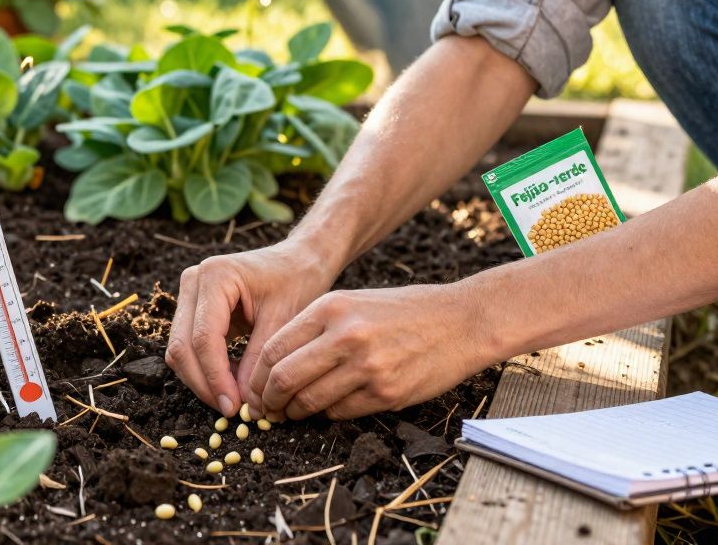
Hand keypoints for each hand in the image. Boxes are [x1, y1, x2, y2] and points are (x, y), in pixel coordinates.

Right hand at [166, 240, 338, 417]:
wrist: (298, 261)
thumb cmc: (297, 281)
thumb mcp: (284, 320)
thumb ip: (260, 360)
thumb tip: (246, 405)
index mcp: (216, 276)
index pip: (204, 338)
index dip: (216, 378)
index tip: (234, 408)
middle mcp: (193, 281)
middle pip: (183, 346)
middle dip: (204, 384)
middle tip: (231, 412)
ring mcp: (189, 294)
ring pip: (180, 350)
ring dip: (202, 380)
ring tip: (234, 400)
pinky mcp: (193, 308)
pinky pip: (189, 347)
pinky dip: (206, 370)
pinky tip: (231, 384)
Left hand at [246, 284, 496, 419]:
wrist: (460, 321)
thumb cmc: (402, 312)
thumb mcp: (352, 303)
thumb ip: (314, 329)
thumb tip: (274, 365)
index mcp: (331, 308)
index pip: (275, 348)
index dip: (258, 376)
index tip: (256, 390)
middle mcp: (345, 335)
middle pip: (285, 378)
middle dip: (269, 400)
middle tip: (268, 410)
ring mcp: (367, 366)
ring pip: (310, 401)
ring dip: (297, 412)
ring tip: (295, 412)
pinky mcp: (386, 393)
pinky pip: (340, 412)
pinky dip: (328, 414)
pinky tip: (330, 407)